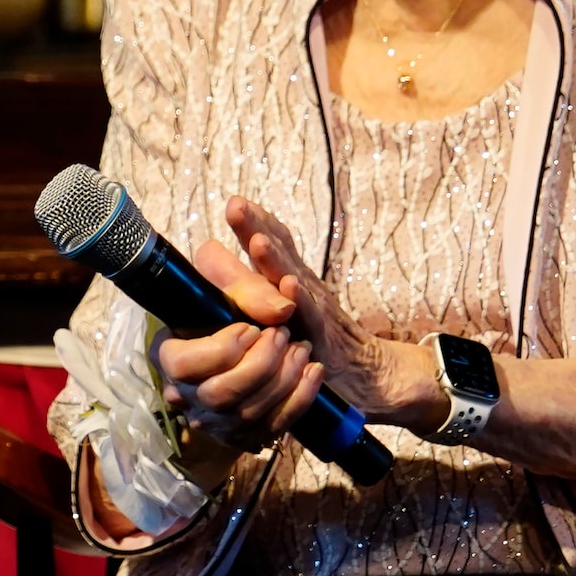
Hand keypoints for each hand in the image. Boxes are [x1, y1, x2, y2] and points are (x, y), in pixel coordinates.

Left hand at [150, 198, 437, 445]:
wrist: (367, 373)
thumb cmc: (314, 338)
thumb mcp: (279, 310)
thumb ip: (249, 288)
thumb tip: (208, 266)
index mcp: (290, 277)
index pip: (274, 242)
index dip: (256, 221)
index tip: (236, 202)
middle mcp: (302, 287)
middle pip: (279, 251)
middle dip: (256, 228)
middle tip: (235, 206)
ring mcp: (315, 310)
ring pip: (292, 280)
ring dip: (275, 261)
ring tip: (258, 241)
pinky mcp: (324, 337)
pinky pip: (311, 318)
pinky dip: (301, 302)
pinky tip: (290, 288)